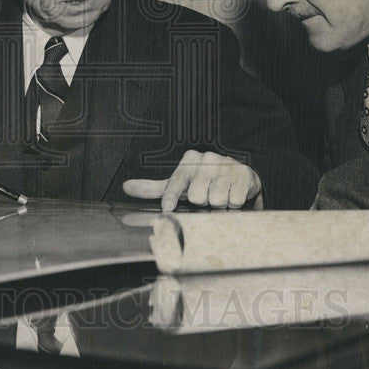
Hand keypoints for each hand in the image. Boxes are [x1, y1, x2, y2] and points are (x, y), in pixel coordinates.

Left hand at [122, 149, 261, 211]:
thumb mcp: (180, 183)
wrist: (239, 175)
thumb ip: (154, 188)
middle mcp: (206, 158)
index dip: (171, 197)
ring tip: (221, 195)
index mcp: (188, 160)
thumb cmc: (204, 181)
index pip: (176, 182)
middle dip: (203, 202)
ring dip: (219, 205)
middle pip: (197, 197)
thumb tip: (126, 187)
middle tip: (207, 196)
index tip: (167, 209)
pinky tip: (233, 194)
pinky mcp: (243, 174)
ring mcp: (225, 165)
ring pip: (216, 200)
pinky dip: (234, 204)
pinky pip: (233, 201)